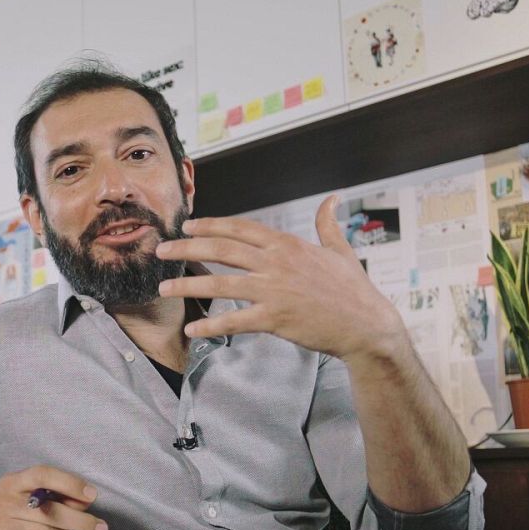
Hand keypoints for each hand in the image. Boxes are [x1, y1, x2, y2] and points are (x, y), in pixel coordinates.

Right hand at [0, 465, 107, 529]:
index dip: (69, 483)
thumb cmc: (12, 512)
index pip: (42, 475)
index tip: (92, 494)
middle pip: (50, 512)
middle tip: (100, 528)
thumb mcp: (28, 495)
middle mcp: (3, 503)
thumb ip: (57, 496)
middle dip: (81, 521)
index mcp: (13, 482)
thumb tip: (86, 499)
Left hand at [155, 197, 410, 363]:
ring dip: (188, 287)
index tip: (188, 227)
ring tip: (164, 290)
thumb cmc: (353, 289)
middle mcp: (276, 263)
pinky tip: (192, 331)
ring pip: (220, 284)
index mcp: (287, 244)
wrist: (366, 325)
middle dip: (186, 249)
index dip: (210, 225)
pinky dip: (211, 327)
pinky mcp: (275, 319)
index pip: (239, 228)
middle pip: (221, 249)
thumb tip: (332, 199)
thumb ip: (327, 224)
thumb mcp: (340, 250)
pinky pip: (235, 322)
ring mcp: (274, 291)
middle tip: (162, 251)